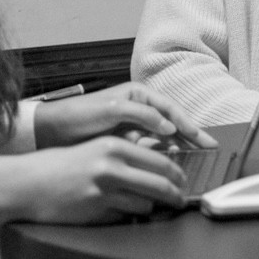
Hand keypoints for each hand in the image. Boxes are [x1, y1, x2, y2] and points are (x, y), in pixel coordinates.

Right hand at [0, 138, 185, 224]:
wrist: (25, 183)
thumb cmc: (59, 165)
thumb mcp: (94, 149)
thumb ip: (124, 155)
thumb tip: (156, 166)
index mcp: (114, 146)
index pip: (160, 161)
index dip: (177, 174)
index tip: (182, 180)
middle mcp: (112, 166)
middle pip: (160, 183)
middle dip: (175, 194)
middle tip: (180, 199)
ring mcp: (104, 191)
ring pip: (145, 203)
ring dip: (151, 207)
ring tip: (152, 207)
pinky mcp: (95, 211)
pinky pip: (124, 216)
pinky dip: (129, 215)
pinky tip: (123, 212)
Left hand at [33, 82, 215, 150]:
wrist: (50, 133)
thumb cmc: (76, 116)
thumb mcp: (110, 111)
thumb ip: (141, 116)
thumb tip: (168, 127)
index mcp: (138, 95)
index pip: (171, 108)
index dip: (188, 123)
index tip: (202, 138)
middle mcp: (138, 109)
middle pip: (171, 122)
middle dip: (190, 135)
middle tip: (208, 149)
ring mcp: (132, 126)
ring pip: (162, 137)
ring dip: (176, 147)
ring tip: (190, 159)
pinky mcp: (125, 142)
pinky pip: (148, 148)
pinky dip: (158, 156)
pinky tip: (166, 164)